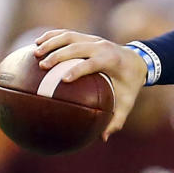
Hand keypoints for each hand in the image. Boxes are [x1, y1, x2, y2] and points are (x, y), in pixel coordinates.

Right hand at [33, 30, 148, 139]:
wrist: (138, 60)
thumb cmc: (130, 84)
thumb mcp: (128, 102)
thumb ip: (117, 120)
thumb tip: (103, 139)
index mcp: (112, 60)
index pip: (93, 63)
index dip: (79, 69)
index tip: (63, 79)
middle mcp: (102, 46)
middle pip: (77, 46)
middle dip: (59, 55)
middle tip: (42, 66)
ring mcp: (93, 39)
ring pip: (69, 36)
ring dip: (51, 43)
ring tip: (35, 54)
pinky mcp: (87, 37)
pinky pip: (67, 34)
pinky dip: (52, 36)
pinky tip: (37, 44)